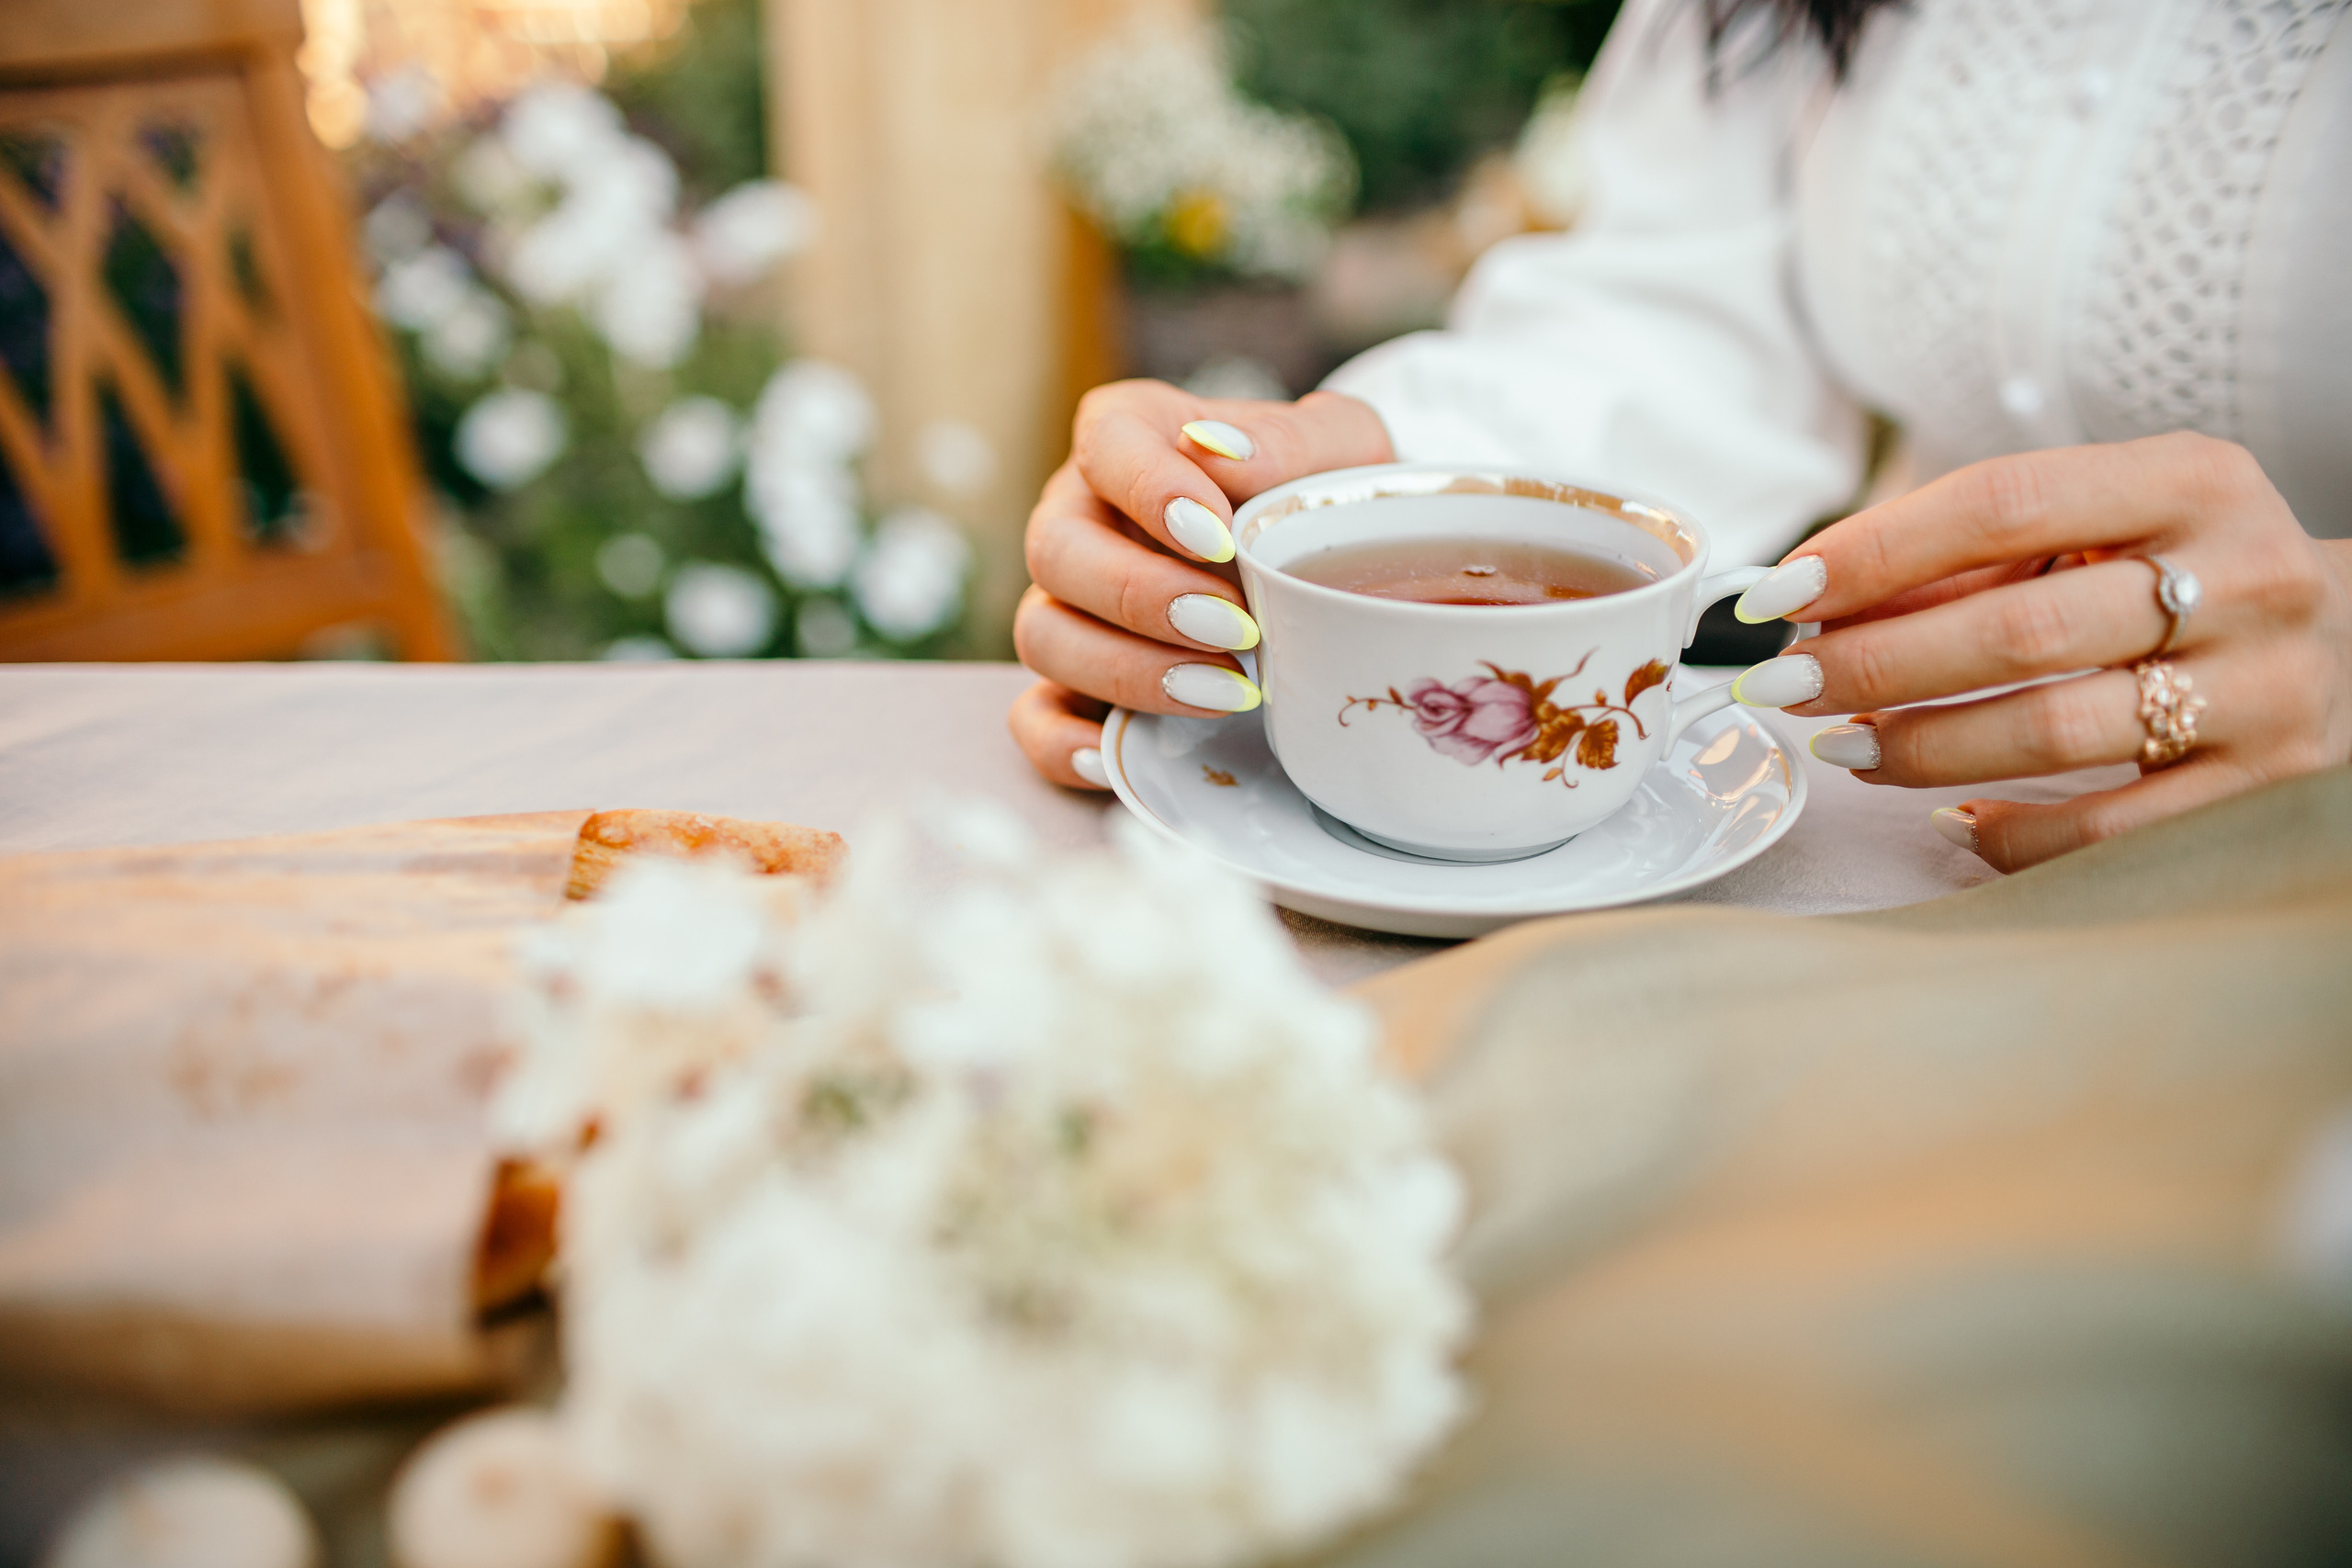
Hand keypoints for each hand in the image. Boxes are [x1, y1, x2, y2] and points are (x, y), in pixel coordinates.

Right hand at [1009, 381, 1393, 787]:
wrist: (1339, 570)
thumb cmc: (1324, 496)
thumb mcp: (1341, 451)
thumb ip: (1290, 440)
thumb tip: (1218, 450)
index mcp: (1132, 438)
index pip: (1104, 444)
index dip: (1150, 489)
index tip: (1220, 536)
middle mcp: (1081, 517)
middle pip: (1054, 551)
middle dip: (1141, 597)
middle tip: (1236, 629)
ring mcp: (1070, 604)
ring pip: (1041, 635)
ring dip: (1126, 671)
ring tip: (1226, 691)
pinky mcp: (1075, 684)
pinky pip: (1032, 719)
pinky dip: (1062, 743)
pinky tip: (1120, 754)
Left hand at [1726, 433, 2351, 870]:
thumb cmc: (2183, 572)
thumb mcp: (2104, 528)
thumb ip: (1975, 558)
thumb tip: (1813, 606)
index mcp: (2192, 480)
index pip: (2002, 505)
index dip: (1874, 552)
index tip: (1778, 594)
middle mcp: (2243, 576)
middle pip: (2019, 630)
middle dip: (1876, 662)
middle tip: (1785, 684)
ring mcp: (2262, 687)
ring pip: (2053, 732)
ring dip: (1922, 746)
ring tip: (1842, 745)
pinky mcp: (2262, 785)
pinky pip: (2105, 829)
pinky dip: (2009, 830)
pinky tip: (1946, 819)